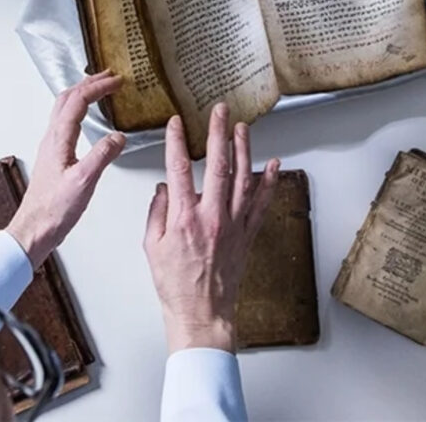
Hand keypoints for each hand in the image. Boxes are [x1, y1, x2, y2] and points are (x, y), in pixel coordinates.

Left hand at [7, 71, 125, 269]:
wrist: (34, 230)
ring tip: (99, 88)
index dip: (98, 87)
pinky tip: (87, 119)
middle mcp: (52, 138)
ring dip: (82, 93)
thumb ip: (102, 155)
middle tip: (109, 76)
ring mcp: (51, 146)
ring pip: (64, 108)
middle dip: (89, 83)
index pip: (78, 101)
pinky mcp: (54, 156)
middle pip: (67, 98)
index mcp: (59, 138)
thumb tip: (119, 136)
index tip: (117, 80)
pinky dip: (78, 110)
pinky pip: (65, 122)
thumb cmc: (54, 209)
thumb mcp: (84, 181)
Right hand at [143, 106, 278, 353]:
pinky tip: (273, 165)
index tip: (176, 123)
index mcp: (184, 219)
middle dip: (218, 133)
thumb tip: (164, 189)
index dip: (176, 142)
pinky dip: (269, 183)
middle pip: (218, 165)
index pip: (179, 169)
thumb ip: (157, 212)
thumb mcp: (152, 247)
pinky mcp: (247, 235)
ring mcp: (233, 225)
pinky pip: (261, 204)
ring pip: (243, 178)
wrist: (202, 315)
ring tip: (242, 128)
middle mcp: (212, 217)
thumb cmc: (176, 286)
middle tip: (220, 111)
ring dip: (244, 149)